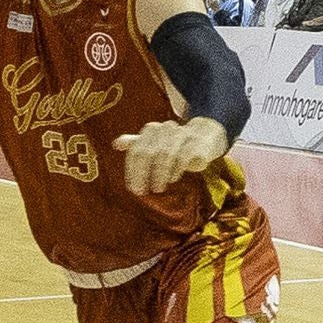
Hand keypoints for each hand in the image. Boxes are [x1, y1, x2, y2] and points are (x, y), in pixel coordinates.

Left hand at [113, 118, 229, 194]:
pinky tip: (173, 179)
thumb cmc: (177, 144)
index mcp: (153, 130)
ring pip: (166, 155)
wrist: (207, 136)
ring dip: (159, 175)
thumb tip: (116, 144)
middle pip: (149, 152)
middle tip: (141, 192)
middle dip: (142, 174)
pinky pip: (184, 157)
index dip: (132, 170)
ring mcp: (183, 136)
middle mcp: (166, 130)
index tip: (132, 188)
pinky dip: (176, 169)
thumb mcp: (156, 144)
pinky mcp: (198, 144)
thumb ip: (136, 144)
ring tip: (157, 189)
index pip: (137, 150)